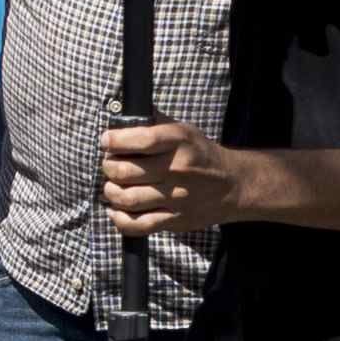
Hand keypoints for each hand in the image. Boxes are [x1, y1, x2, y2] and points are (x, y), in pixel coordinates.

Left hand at [100, 118, 247, 236]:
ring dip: (111, 192)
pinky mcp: (175, 220)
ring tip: (112, 186)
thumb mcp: (184, 131)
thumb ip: (155, 123)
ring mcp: (176, 198)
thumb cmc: (201, 155)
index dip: (114, 141)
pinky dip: (120, 219)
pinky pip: (139, 224)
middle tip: (110, 165)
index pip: (140, 140)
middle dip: (109, 167)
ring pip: (127, 198)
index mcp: (179, 142)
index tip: (106, 141)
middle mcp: (177, 169)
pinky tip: (117, 210)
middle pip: (126, 171)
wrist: (233, 185)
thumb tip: (124, 116)